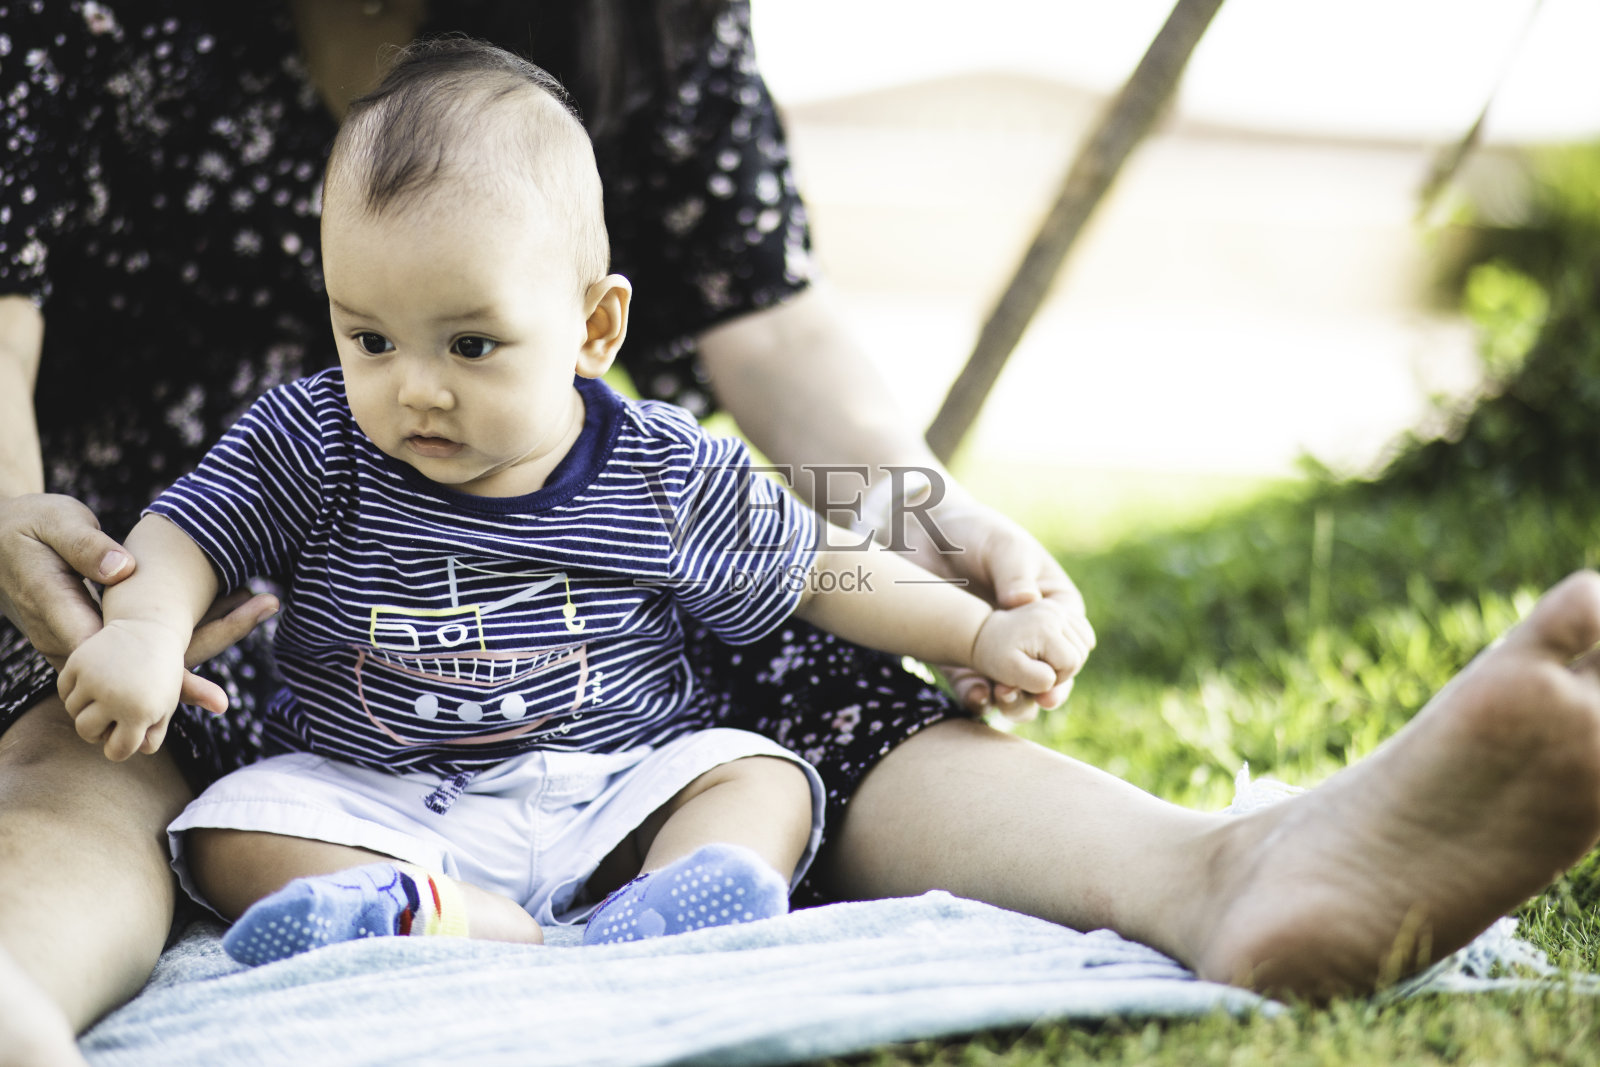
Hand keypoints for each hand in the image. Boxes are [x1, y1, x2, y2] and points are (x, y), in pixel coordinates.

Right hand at [0, 493, 276, 705]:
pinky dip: (186, 632)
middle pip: (146, 671)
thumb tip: (124, 569)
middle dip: (197, 672)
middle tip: (244, 660)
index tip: (211, 696)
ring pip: (149, 660)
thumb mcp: (53, 523)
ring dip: (202, 643)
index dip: (169, 683)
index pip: (123, 667)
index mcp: (64, 618)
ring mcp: (87, 645)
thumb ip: (85, 546)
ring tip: (262, 602)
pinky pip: (145, 645)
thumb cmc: (28, 526)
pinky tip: (230, 607)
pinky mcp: (98, 637)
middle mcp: (76, 643)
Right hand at [58, 617, 206, 760]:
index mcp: (140, 712)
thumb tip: (127, 751)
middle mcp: (114, 697)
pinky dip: (74, 691)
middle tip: (109, 718)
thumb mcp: (166, 706)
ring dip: (85, 708)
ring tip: (104, 698)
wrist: (151, 631)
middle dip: (97, 730)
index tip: (123, 739)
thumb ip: (152, 736)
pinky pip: (64, 690)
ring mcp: (93, 678)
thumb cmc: (161, 676)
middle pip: (87, 732)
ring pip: (73, 712)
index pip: (117, 751)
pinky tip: (92, 684)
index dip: (119, 748)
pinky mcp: (78, 662)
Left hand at [899, 491, 1093, 719]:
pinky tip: (977, 696)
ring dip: (1013, 701)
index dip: (1067, 664)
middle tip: (1035, 700)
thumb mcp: (1002, 546)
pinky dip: (977, 696)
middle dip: (1043, 692)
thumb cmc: (976, 532)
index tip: (1056, 677)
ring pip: (1014, 689)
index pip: (1071, 644)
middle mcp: (1029, 636)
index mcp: (1053, 606)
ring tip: (1003, 699)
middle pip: (1047, 676)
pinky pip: (974, 686)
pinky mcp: (962, 658)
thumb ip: (1014, 573)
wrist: (925, 535)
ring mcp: (996, 651)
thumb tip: (1025, 602)